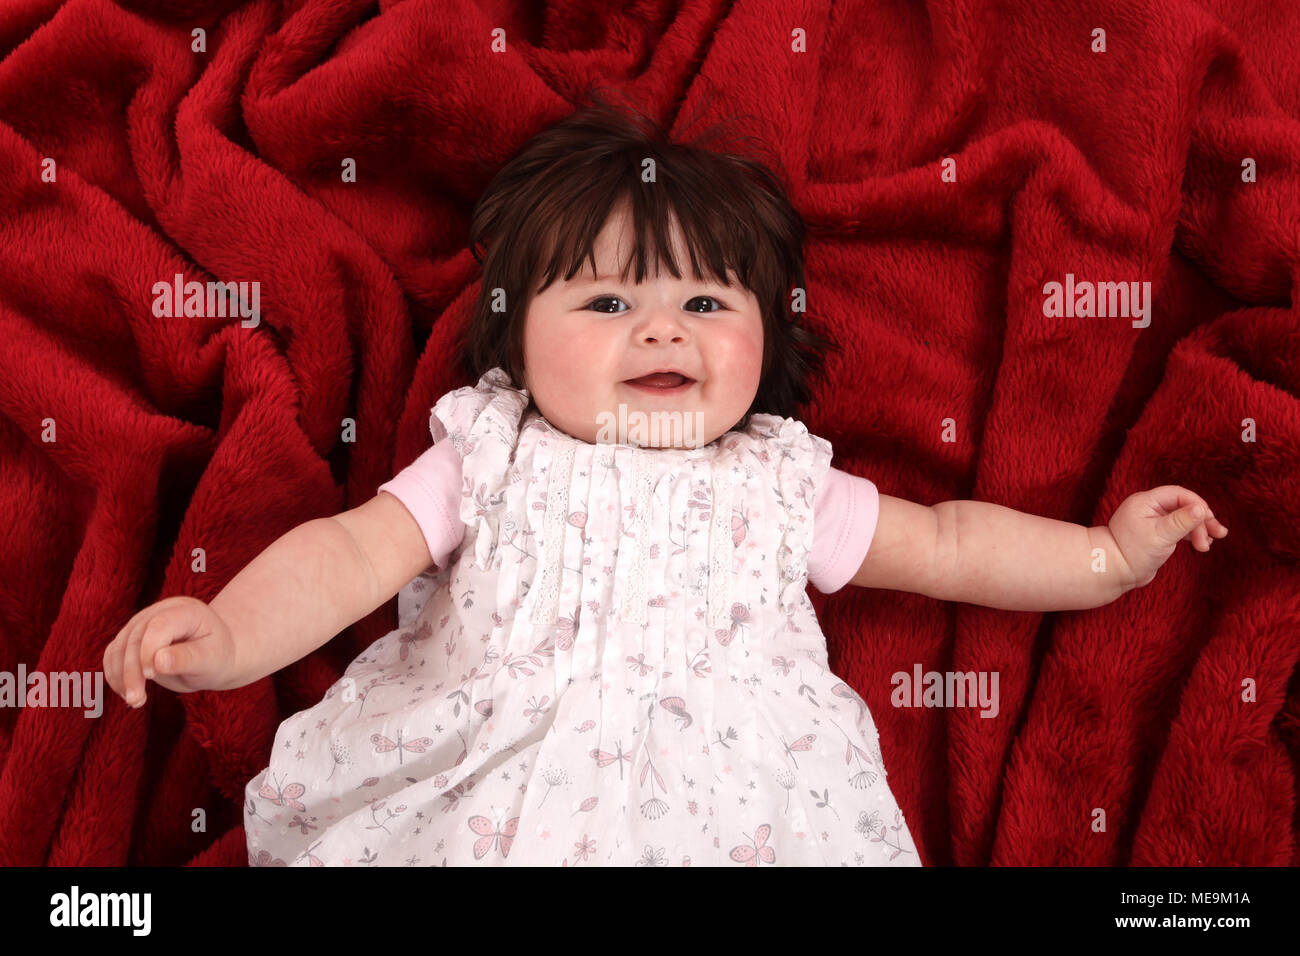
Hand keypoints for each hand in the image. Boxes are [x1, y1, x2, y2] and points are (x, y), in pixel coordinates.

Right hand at [103, 596, 236, 707]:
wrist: (213, 655)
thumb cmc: (216, 657)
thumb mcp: (211, 659)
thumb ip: (187, 658)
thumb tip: (158, 661)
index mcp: (186, 611)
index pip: (159, 626)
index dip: (149, 650)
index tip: (152, 676)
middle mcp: (161, 611)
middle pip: (135, 638)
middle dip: (132, 671)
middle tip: (137, 700)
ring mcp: (143, 622)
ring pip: (119, 646)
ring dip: (120, 676)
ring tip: (134, 701)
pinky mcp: (132, 637)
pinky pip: (114, 653)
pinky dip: (114, 674)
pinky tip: (125, 692)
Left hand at [1107, 485, 1228, 588]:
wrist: (1114, 573)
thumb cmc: (1132, 552)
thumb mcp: (1160, 535)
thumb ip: (1182, 521)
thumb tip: (1201, 508)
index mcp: (1145, 502)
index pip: (1178, 495)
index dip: (1197, 505)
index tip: (1208, 520)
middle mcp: (1149, 508)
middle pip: (1183, 506)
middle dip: (1201, 520)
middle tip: (1216, 534)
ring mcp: (1153, 521)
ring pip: (1183, 518)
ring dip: (1199, 528)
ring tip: (1211, 542)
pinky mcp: (1156, 534)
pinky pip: (1179, 529)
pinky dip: (1191, 535)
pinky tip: (1203, 544)